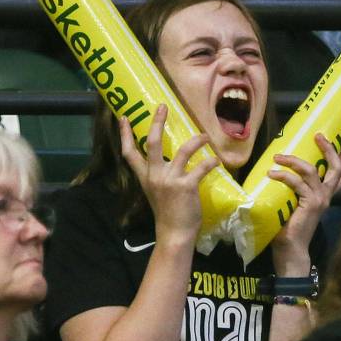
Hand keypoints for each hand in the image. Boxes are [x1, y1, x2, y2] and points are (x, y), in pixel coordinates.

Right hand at [119, 105, 218, 243]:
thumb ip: (159, 175)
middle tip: (163, 106)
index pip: (129, 152)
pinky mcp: (186, 186)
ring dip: (197, 140)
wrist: (174, 233)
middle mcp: (155, 175)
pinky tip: (217, 161)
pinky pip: (201, 167)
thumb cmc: (168, 212)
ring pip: (183, 151)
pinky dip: (211, 162)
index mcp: (145, 176)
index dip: (125, 134)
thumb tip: (170, 162)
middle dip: (157, 122)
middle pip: (152, 142)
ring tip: (206, 136)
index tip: (123, 116)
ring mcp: (170, 180)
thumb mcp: (157, 192)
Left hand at [269, 133, 340, 273]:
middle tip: (318, 135)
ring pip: (312, 170)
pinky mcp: (309, 204)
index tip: (335, 139)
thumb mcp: (294, 203)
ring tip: (278, 156)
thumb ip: (292, 189)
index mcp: (324, 195)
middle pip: (336, 168)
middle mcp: (326, 196)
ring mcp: (320, 199)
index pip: (340, 173)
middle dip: (329, 149)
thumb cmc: (288, 227)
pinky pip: (297, 183)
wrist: (291, 249)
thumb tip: (274, 169)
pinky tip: (272, 173)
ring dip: (294, 160)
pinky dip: (284, 175)